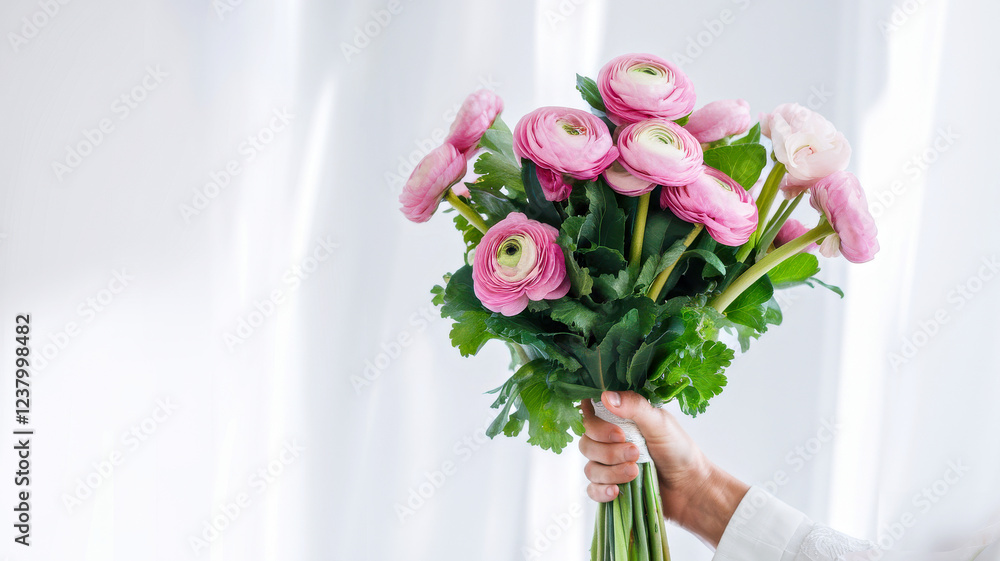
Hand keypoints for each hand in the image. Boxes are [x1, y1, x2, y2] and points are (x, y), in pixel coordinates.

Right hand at [579, 391, 749, 546]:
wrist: (691, 489)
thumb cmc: (679, 450)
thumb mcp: (660, 423)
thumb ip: (635, 407)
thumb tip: (606, 396)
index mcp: (619, 420)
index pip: (589, 416)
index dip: (595, 424)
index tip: (618, 432)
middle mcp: (610, 442)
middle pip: (587, 443)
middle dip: (609, 451)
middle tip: (635, 453)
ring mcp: (609, 466)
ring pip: (590, 468)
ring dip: (611, 472)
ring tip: (635, 472)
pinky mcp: (611, 488)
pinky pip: (591, 490)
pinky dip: (601, 490)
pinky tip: (616, 491)